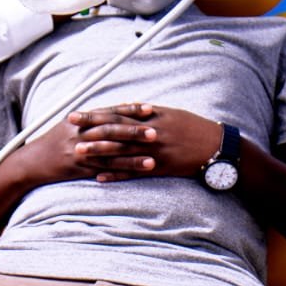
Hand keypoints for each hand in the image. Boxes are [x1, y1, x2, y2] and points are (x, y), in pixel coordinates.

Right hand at [14, 105, 157, 184]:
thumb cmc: (54, 141)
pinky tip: (134, 175)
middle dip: (134, 132)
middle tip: (156, 133)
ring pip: (110, 154)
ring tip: (153, 159)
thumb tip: (121, 107)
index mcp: (80, 119)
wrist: (32, 162)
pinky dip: (120, 172)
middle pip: (112, 131)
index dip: (130, 110)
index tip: (149, 108)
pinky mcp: (79, 169)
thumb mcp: (70, 124)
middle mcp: (80, 134)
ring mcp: (80, 152)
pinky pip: (102, 171)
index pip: (109, 111)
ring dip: (132, 157)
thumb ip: (94, 116)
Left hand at [70, 103, 221, 181]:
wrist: (216, 146)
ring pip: (121, 151)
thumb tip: (127, 108)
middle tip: (69, 127)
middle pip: (115, 130)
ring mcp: (154, 151)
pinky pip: (134, 172)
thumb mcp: (171, 114)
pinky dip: (117, 175)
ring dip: (99, 152)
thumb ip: (148, 113)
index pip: (117, 113)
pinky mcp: (160, 168)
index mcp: (152, 116)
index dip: (95, 113)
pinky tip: (100, 178)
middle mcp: (150, 132)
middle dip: (90, 127)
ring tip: (79, 152)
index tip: (76, 113)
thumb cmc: (193, 128)